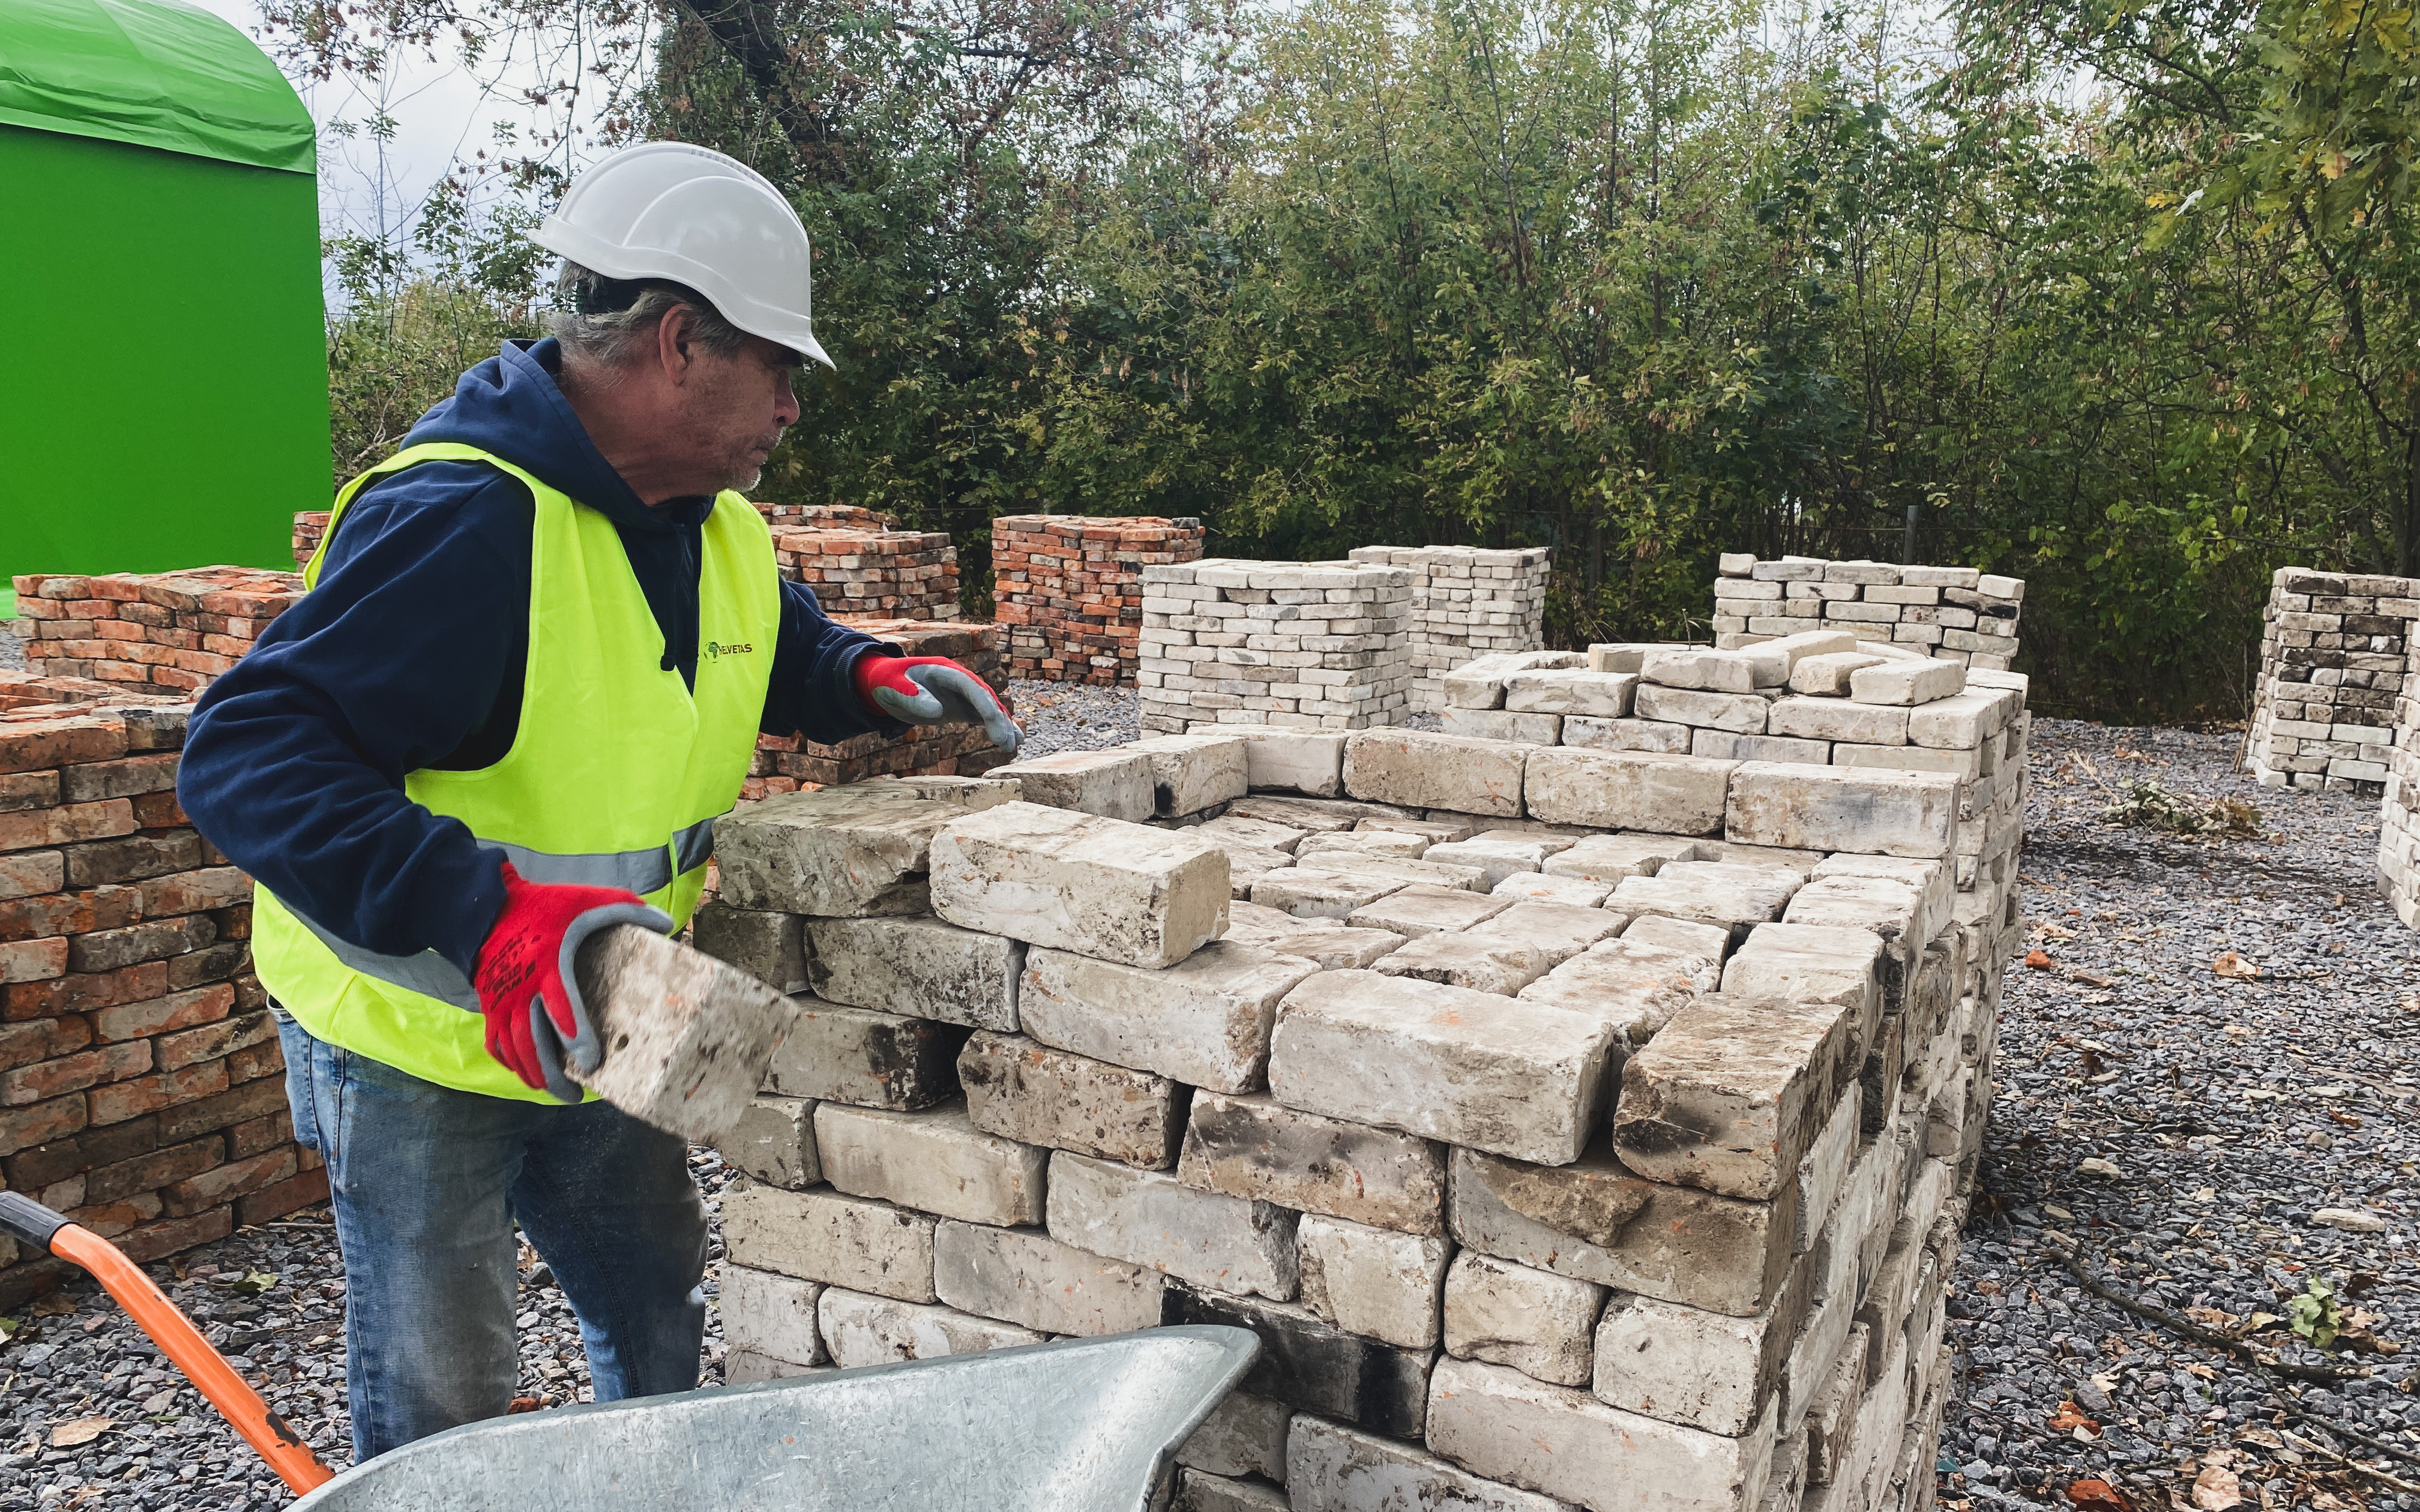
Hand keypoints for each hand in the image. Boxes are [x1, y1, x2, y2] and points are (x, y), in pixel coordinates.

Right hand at [471, 863, 673, 1101]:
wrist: (486, 910)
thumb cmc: (543, 906)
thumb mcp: (587, 900)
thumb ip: (626, 909)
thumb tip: (668, 924)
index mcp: (548, 966)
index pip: (561, 1009)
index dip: (576, 1038)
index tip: (591, 1063)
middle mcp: (521, 990)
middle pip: (533, 1042)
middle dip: (553, 1074)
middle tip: (574, 1095)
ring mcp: (500, 1002)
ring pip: (513, 1049)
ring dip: (533, 1074)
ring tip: (554, 1090)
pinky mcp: (488, 1007)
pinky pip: (496, 1044)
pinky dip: (511, 1063)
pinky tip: (528, 1074)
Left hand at [853, 653, 1020, 754]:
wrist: (885, 683)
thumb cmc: (887, 683)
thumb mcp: (892, 687)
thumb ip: (911, 696)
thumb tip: (937, 711)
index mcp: (945, 671)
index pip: (970, 686)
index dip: (984, 703)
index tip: (994, 721)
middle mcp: (959, 681)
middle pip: (984, 698)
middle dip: (997, 719)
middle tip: (1006, 743)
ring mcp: (961, 694)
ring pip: (988, 708)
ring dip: (1002, 725)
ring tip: (1014, 745)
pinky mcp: (960, 707)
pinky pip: (982, 716)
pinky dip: (997, 727)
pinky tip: (1012, 741)